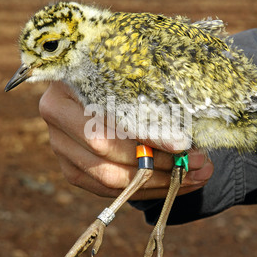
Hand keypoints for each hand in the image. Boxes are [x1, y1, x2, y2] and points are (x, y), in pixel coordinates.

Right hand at [39, 82, 213, 199]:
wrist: (100, 75)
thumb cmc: (121, 66)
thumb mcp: (134, 65)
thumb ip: (153, 83)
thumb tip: (189, 121)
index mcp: (65, 86)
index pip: (107, 120)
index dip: (146, 136)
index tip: (184, 144)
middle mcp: (56, 120)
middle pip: (106, 154)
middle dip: (159, 164)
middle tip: (200, 164)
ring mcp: (61, 149)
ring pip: (110, 179)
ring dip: (158, 182)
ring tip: (196, 175)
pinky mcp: (72, 169)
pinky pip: (109, 190)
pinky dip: (146, 189)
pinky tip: (177, 183)